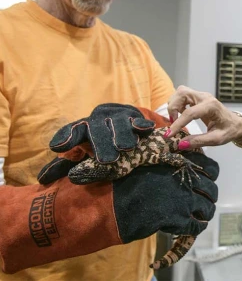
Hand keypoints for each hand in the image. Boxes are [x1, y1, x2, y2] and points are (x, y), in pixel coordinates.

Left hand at [37, 104, 159, 184]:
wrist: (126, 123)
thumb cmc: (101, 143)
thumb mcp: (83, 153)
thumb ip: (64, 165)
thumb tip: (42, 180)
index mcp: (83, 128)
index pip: (72, 130)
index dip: (66, 137)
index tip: (57, 146)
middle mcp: (98, 119)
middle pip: (97, 128)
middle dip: (101, 143)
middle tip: (106, 160)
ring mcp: (116, 116)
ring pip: (118, 124)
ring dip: (122, 134)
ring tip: (126, 148)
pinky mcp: (134, 116)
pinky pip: (137, 120)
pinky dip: (140, 124)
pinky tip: (145, 130)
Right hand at [115, 152, 218, 239]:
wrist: (112, 205)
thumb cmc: (126, 183)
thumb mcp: (149, 163)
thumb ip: (169, 162)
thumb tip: (184, 163)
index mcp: (179, 163)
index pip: (211, 168)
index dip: (211, 176)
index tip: (207, 180)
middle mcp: (185, 179)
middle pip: (211, 189)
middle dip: (209, 196)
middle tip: (203, 200)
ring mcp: (184, 199)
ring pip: (208, 208)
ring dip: (205, 212)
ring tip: (198, 215)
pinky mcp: (179, 219)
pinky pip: (198, 225)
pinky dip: (197, 226)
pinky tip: (190, 226)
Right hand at [167, 86, 241, 147]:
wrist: (236, 124)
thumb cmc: (229, 131)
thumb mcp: (216, 140)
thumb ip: (198, 141)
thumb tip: (180, 144)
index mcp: (211, 106)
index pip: (190, 112)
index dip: (177, 124)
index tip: (168, 135)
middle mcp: (205, 97)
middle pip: (182, 93)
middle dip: (173, 107)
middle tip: (173, 122)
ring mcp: (201, 95)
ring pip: (181, 92)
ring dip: (174, 105)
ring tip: (176, 119)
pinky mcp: (198, 97)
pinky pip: (183, 95)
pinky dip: (177, 104)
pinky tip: (180, 115)